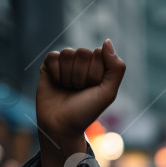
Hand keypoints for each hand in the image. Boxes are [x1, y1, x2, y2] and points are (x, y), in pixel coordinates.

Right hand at [36, 40, 124, 166]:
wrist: (62, 125)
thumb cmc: (86, 111)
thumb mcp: (108, 92)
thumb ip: (116, 68)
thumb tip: (106, 41)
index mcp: (99, 66)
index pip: (99, 54)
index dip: (96, 74)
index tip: (93, 89)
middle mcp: (83, 62)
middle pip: (83, 52)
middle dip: (82, 76)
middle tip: (79, 90)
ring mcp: (66, 62)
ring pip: (68, 53)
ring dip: (69, 76)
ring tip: (68, 88)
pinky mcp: (49, 64)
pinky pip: (53, 56)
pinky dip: (56, 73)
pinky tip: (57, 84)